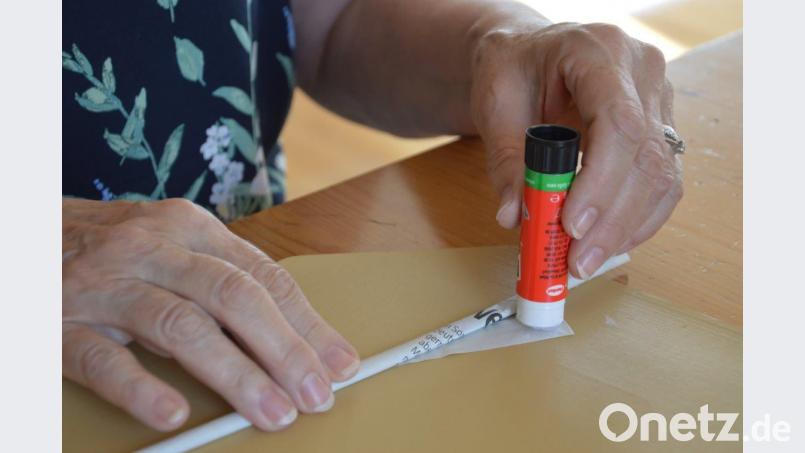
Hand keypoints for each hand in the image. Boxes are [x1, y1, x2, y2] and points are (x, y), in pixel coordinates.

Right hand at [62, 198, 359, 430]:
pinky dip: (142, 388)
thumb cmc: (112, 251)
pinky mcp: (59, 325)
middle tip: (317, 395)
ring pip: (181, 327)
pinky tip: (174, 414)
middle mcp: (151, 249)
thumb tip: (292, 338)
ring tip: (273, 412)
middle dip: (284, 350)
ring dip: (236, 374)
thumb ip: (222, 284)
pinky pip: (104, 360)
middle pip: (233, 297)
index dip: (307, 323)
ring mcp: (104, 285)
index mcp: (188, 227)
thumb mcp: (171, 250)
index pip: (263, 277)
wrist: (22, 238)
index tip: (339, 362)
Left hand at [470, 22, 682, 277]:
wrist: (530, 52)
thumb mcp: (495, 102)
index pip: (619, 121)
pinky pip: (663, 182)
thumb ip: (506, 158)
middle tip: (577, 261)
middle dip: (612, 219)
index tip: (573, 226)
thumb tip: (514, 215)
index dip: (600, 181)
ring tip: (586, 261)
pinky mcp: (659, 128)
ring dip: (626, 227)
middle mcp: (641, 71)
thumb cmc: (513, 67)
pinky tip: (609, 243)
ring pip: (662, 175)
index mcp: (599, 51)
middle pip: (646, 155)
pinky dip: (637, 219)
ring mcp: (658, 99)